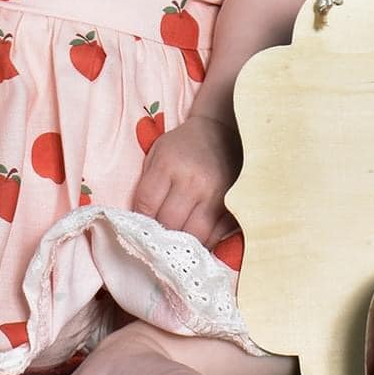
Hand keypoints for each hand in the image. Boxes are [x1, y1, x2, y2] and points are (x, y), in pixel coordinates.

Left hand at [129, 115, 241, 246]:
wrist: (221, 132)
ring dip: (183, 242)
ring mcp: (216, 195)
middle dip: (160, 233)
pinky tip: (197, 237)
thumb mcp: (157, 154)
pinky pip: (216, 236)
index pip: (146, 205)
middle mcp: (193, 182)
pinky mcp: (234, 206)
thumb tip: (140, 221)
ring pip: (193, 235)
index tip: (141, 224)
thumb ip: (146, 185)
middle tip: (159, 235)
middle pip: (169, 223)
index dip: (140, 220)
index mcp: (169, 165)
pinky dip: (205, 242)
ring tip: (177, 240)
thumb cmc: (183, 146)